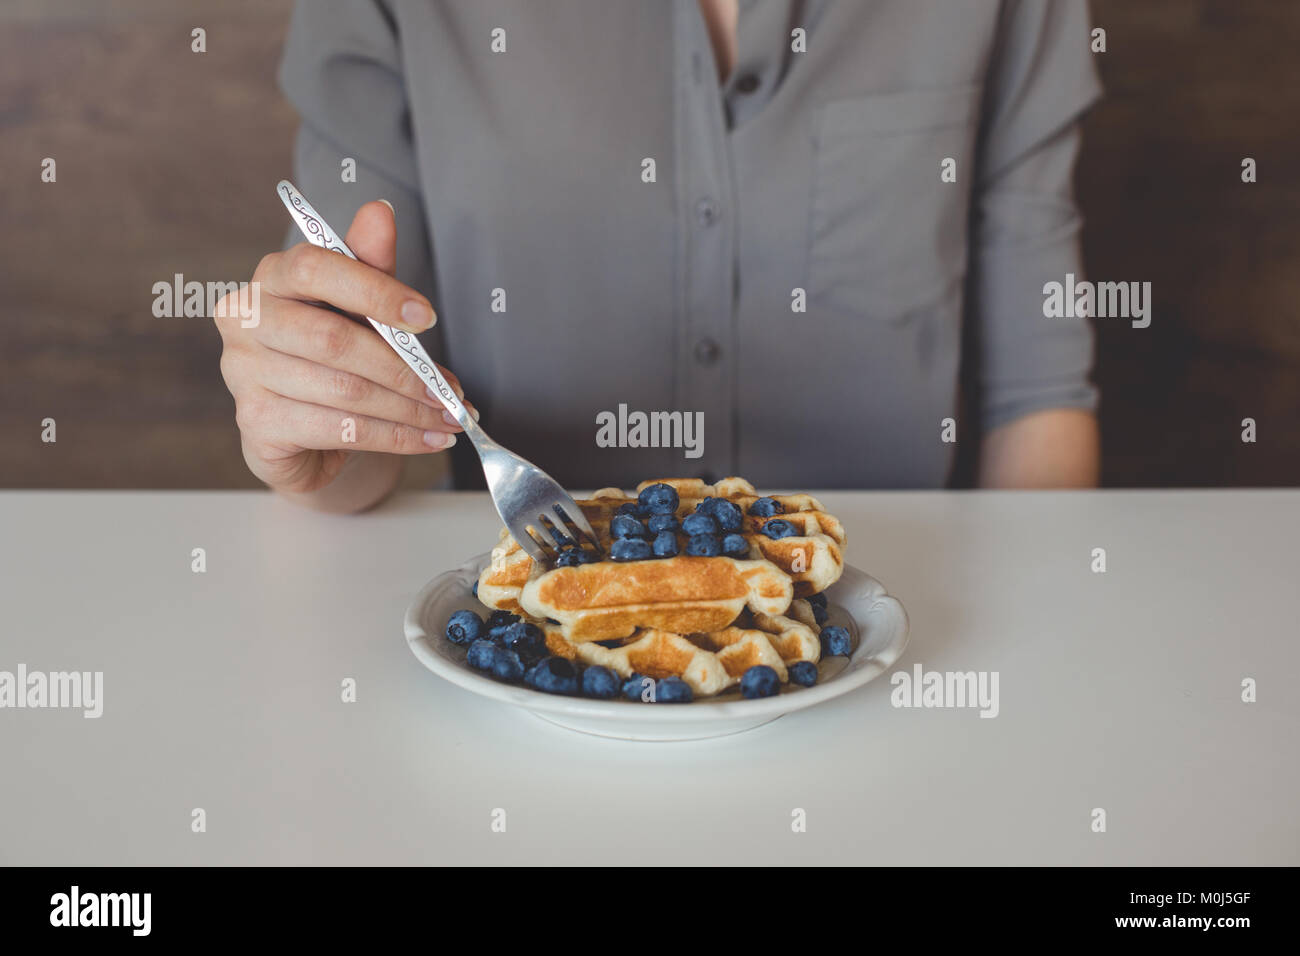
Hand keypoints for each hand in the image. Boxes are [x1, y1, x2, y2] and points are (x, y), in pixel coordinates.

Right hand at [215, 201, 474, 499]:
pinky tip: (427, 440)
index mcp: (271, 278)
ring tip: (449, 418)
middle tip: (448, 389)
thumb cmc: (332, 356)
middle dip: (402, 369)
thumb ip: (369, 265)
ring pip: (344, 392)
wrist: (304, 431)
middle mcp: (246, 321)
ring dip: (408, 410)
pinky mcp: (257, 424)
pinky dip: (394, 438)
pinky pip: (339, 431)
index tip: (426, 317)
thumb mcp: (357, 307)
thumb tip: (379, 211)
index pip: (315, 268)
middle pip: (332, 339)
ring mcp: (243, 375)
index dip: (375, 291)